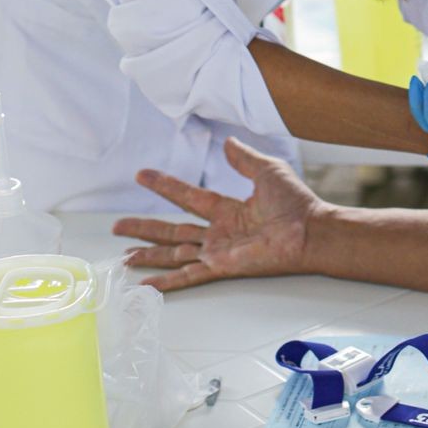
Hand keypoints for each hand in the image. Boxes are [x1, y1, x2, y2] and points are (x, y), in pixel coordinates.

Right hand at [115, 137, 318, 290]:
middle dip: (144, 228)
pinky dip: (166, 282)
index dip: (165, 186)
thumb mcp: (266, 171)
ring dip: (148, 255)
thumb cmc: (295, 203)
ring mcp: (218, 251)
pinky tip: (145, 286)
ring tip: (123, 257)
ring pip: (174, 252)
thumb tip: (228, 141)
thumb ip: (244, 158)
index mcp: (228, 209)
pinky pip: (189, 275)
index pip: (188, 196)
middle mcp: (219, 232)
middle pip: (172, 229)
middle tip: (117, 226)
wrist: (310, 229)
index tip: (142, 175)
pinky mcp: (222, 267)